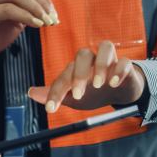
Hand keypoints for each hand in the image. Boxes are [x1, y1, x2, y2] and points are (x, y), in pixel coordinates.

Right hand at [0, 0, 58, 66]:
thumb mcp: (15, 20)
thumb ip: (29, 11)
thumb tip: (50, 12)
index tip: (54, 14)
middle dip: (42, 3)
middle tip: (52, 19)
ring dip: (35, 8)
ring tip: (46, 22)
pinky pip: (8, 10)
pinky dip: (25, 16)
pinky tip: (36, 25)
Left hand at [27, 41, 144, 112]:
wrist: (120, 92)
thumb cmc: (95, 92)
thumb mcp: (74, 98)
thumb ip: (56, 94)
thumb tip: (30, 92)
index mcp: (77, 68)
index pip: (64, 76)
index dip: (56, 91)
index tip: (51, 108)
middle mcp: (92, 61)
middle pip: (83, 54)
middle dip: (79, 74)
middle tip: (78, 94)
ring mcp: (110, 61)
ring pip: (105, 48)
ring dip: (101, 66)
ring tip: (99, 85)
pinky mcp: (126, 66)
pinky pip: (125, 61)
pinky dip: (119, 70)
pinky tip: (114, 83)